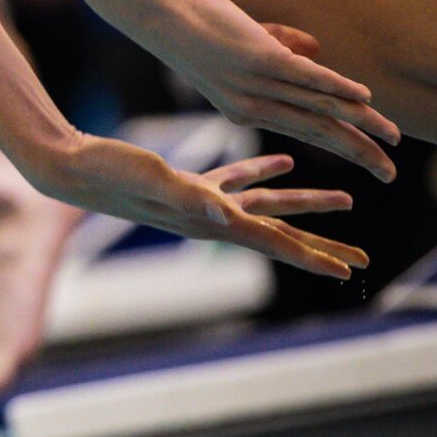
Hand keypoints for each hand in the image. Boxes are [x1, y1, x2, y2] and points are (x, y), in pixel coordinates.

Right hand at [39, 140, 365, 278]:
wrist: (73, 167)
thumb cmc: (109, 171)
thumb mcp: (153, 178)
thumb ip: (190, 197)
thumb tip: (227, 216)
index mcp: (210, 220)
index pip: (271, 243)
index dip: (311, 257)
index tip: (349, 272)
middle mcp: (211, 218)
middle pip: (279, 235)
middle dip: (322, 245)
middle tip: (363, 259)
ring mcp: (202, 203)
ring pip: (266, 207)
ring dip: (304, 205)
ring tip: (346, 202)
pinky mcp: (190, 184)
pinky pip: (238, 180)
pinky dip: (263, 173)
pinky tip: (285, 164)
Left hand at [129, 0, 399, 179]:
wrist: (152, 6)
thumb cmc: (192, 19)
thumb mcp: (239, 42)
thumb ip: (278, 47)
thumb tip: (315, 49)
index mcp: (242, 107)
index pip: (303, 130)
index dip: (340, 144)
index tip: (370, 160)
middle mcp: (249, 104)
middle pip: (316, 133)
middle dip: (356, 153)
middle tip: (389, 174)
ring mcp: (253, 82)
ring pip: (317, 109)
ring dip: (358, 123)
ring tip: (390, 138)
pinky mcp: (254, 58)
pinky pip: (305, 78)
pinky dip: (337, 88)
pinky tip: (364, 98)